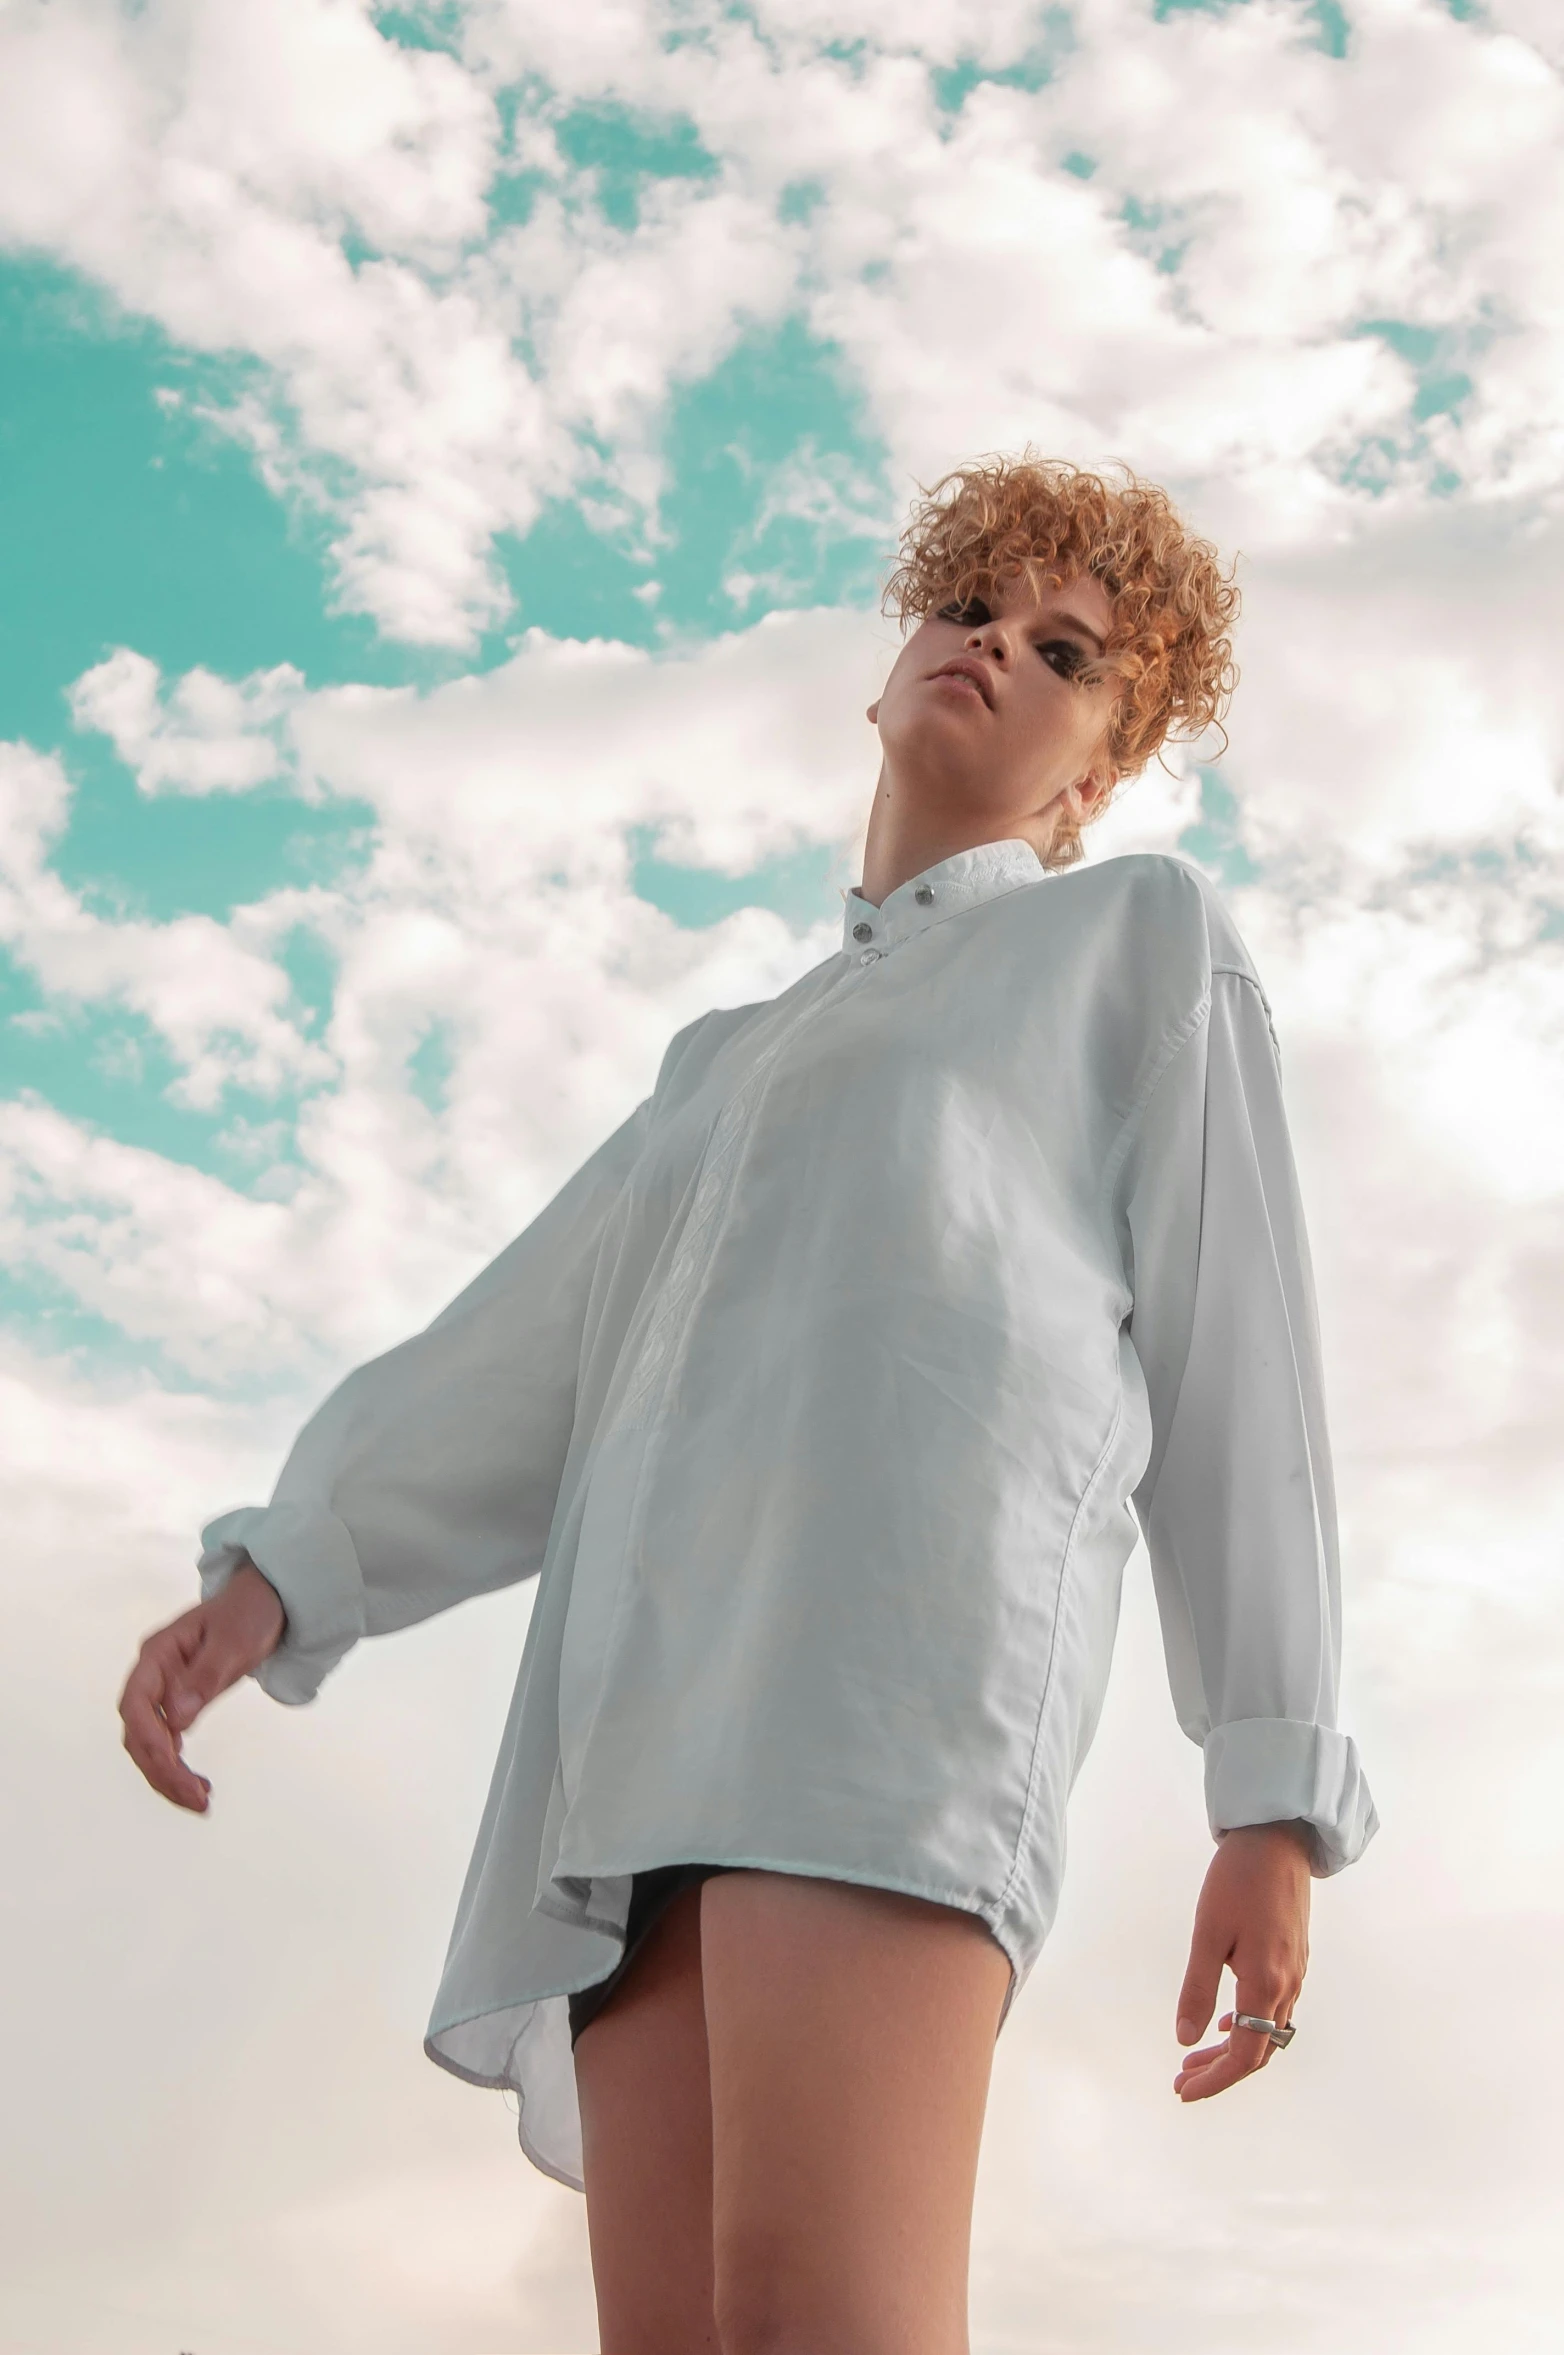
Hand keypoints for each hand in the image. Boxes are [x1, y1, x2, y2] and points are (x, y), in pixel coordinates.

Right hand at [118, 1563, 284, 1813]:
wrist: (267, 1601)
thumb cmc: (249, 1613)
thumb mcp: (235, 1641)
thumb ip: (205, 1677)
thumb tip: (176, 1721)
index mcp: (157, 1654)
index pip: (136, 1705)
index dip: (149, 1739)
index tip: (174, 1765)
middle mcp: (153, 1675)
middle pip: (138, 1732)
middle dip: (160, 1770)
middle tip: (195, 1798)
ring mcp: (164, 1690)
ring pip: (149, 1744)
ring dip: (167, 1776)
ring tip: (200, 1801)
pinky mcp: (179, 1703)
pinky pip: (167, 1742)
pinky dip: (176, 1767)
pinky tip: (197, 1785)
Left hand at [1173, 1821, 1311, 2101]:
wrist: (1277, 1840)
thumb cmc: (1237, 1880)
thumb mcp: (1208, 1934)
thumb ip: (1197, 1989)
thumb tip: (1185, 2038)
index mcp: (1266, 1983)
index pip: (1245, 2054)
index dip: (1216, 2080)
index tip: (1184, 2091)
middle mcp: (1287, 1985)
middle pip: (1258, 2051)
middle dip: (1220, 2071)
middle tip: (1182, 2082)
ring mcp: (1295, 1973)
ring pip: (1267, 2033)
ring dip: (1233, 2050)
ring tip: (1194, 2058)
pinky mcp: (1293, 1958)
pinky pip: (1275, 2010)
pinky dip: (1250, 2026)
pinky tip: (1227, 2023)